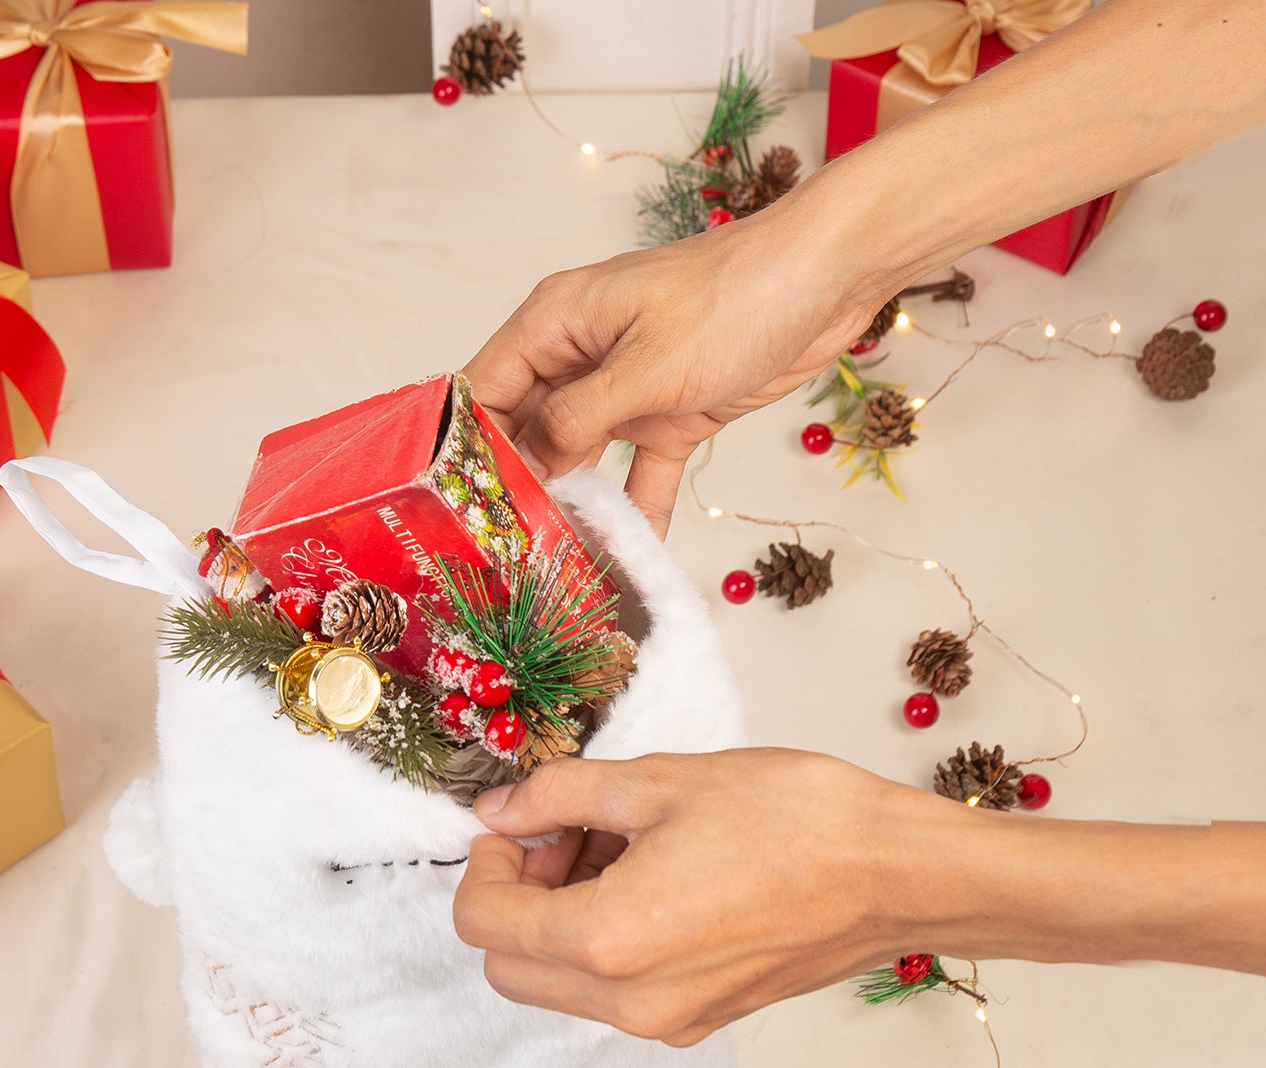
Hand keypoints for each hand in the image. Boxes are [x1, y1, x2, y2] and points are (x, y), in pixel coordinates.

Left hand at [452, 749, 931, 1044]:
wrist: (900, 876)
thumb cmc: (794, 820)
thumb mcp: (660, 781)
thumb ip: (558, 795)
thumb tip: (498, 810)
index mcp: (606, 942)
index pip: (483, 923)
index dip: (482, 864)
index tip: (515, 821)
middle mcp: (628, 1003)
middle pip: (508, 967)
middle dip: (514, 896)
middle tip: (562, 832)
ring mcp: (666, 1022)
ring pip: (559, 983)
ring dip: (559, 917)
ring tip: (618, 844)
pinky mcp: (699, 1021)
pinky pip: (613, 992)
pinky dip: (605, 940)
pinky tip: (653, 876)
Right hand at [463, 197, 886, 535]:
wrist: (828, 280)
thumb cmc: (734, 299)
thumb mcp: (646, 367)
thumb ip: (579, 420)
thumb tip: (530, 466)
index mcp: (557, 322)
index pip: (485, 388)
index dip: (467, 445)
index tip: (462, 506)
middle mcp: (580, 356)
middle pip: (525, 429)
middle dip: (513, 485)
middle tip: (502, 551)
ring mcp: (623, 387)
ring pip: (576, 456)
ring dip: (567, 505)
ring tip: (546, 564)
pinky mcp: (668, 414)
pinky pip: (636, 472)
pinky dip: (631, 510)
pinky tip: (621, 559)